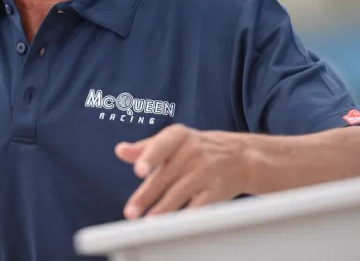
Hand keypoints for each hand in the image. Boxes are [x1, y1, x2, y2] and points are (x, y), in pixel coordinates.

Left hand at [115, 124, 249, 219]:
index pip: (162, 145)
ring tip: (148, 221)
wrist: (239, 156)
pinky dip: (185, 216)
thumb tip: (120, 150)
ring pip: (180, 193)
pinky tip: (172, 225)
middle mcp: (193, 151)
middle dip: (147, 195)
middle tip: (131, 212)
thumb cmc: (196, 149)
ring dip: (162, 209)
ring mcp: (206, 171)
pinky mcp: (217, 190)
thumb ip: (145, 148)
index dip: (150, 158)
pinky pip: (199, 206)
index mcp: (178, 136)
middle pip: (166, 176)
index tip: (139, 171)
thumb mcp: (171, 142)